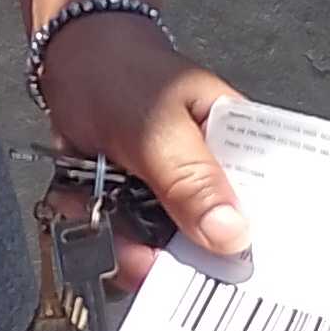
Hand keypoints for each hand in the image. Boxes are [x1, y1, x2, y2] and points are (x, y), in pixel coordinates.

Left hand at [35, 10, 250, 297]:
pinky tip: (80, 205)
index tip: (212, 272)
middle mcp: (210, 180)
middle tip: (135, 250)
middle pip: (207, 246)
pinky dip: (95, 234)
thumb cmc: (122, 73)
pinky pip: (124, 245)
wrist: (69, 58)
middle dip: (164, 256)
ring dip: (120, 246)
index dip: (240, 249)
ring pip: (160, 252)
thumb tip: (233, 235)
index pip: (260, 211)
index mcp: (238, 150)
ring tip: (96, 211)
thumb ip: (192, 181)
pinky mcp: (136, 209)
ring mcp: (172, 198)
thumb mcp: (158, 128)